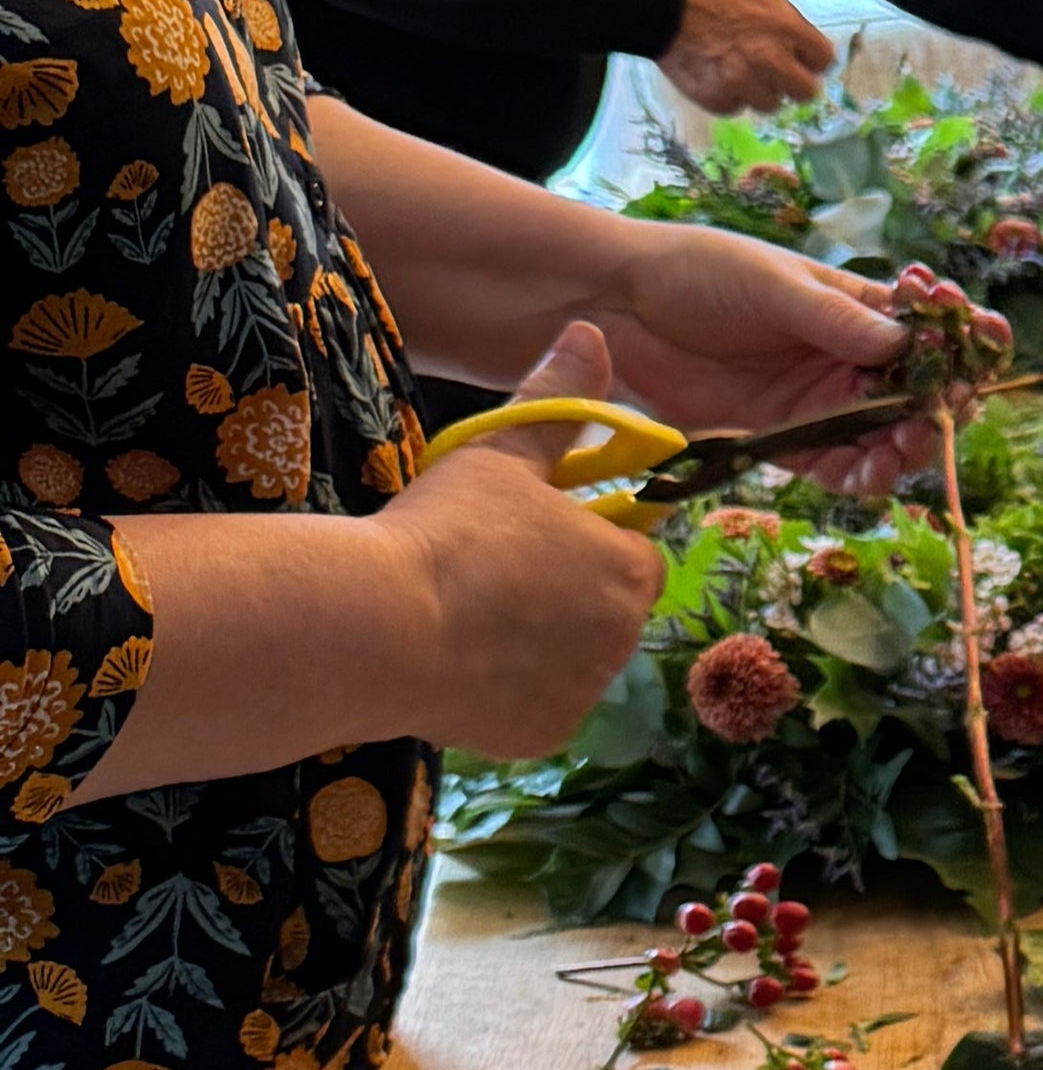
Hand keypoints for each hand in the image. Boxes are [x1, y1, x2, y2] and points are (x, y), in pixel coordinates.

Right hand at [377, 325, 666, 758]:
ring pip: (571, 659)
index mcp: (630, 571)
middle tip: (488, 573)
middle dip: (563, 593)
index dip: (590, 538)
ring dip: (536, 642)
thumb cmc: (448, 530)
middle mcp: (624, 641)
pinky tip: (455, 663)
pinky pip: (533, 705)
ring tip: (465, 614)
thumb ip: (557, 401)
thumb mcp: (502, 452)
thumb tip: (590, 332)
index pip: (638, 551)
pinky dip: (505, 690)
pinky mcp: (542, 737)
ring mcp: (584, 695)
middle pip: (606, 610)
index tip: (535, 532)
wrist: (377, 628)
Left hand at [602, 218, 989, 495]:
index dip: (959, 349)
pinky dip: (862, 478)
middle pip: (917, 397)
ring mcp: (819, 405)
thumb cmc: (698, 273)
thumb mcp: (773, 284)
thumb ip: (837, 320)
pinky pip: (839, 468)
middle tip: (934, 418)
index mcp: (856, 311)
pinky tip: (869, 475)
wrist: (616, 309)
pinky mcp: (785, 443)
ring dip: (905, 450)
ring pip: (886, 439)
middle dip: (937, 410)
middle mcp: (847, 362)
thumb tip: (907, 343)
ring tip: (901, 449)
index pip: (927, 335)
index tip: (977, 359)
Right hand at [659, 0, 837, 114]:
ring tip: (736, 71)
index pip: (823, 60)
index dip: (812, 61)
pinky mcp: (713, 96)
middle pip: (805, 92)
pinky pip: (732, 108)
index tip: (804, 60)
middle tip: (776, 75)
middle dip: (793, 84)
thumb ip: (778, 21)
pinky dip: (726, 97)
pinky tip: (713, 76)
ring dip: (757, 91)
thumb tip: (790, 41)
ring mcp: (742, 81)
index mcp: (786, 27)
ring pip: (768, 104)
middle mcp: (770, 59)